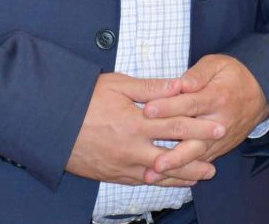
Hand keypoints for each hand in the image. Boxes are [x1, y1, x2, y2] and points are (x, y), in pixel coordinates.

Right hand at [65, 73, 224, 186]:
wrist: (50, 124)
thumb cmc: (82, 99)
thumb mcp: (117, 85)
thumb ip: (150, 88)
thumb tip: (178, 85)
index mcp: (136, 122)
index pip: (176, 125)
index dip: (199, 127)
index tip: (218, 127)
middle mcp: (132, 147)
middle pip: (173, 154)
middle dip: (197, 156)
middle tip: (217, 159)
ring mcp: (122, 164)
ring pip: (159, 173)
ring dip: (183, 175)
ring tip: (202, 176)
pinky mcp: (112, 174)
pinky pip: (141, 181)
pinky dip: (159, 182)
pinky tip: (170, 181)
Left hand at [142, 54, 268, 179]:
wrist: (260, 93)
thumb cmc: (232, 75)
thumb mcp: (217, 65)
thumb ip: (197, 74)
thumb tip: (180, 83)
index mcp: (217, 97)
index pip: (191, 104)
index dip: (169, 107)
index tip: (147, 110)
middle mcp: (219, 122)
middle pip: (195, 140)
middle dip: (174, 152)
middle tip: (153, 160)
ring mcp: (220, 139)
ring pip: (196, 156)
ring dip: (175, 167)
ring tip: (153, 174)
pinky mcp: (219, 149)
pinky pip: (200, 163)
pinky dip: (182, 172)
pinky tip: (164, 178)